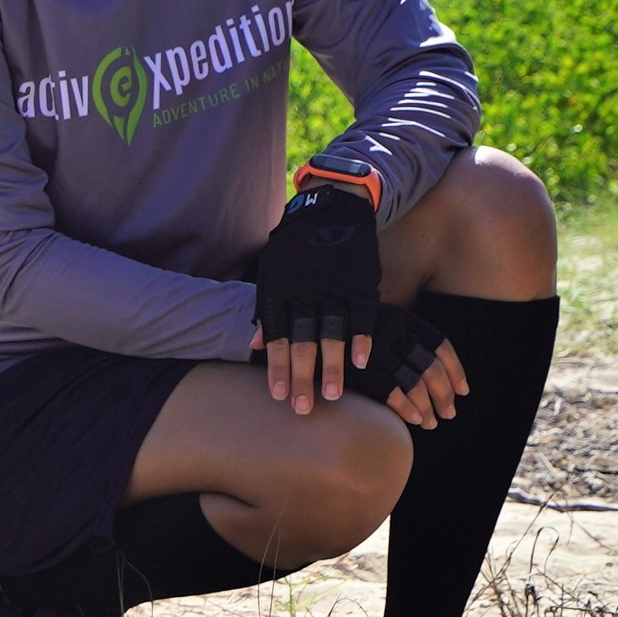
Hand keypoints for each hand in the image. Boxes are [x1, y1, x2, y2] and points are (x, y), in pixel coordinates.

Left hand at [253, 184, 382, 413]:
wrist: (332, 208)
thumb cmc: (295, 246)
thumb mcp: (270, 272)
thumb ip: (264, 309)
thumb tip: (255, 346)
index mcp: (279, 291)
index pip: (276, 338)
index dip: (276, 369)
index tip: (277, 396)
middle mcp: (304, 292)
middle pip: (302, 342)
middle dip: (301, 378)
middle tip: (302, 408)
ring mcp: (333, 287)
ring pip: (332, 334)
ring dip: (333, 367)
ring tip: (334, 396)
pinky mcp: (360, 282)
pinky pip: (362, 317)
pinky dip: (362, 340)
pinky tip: (362, 364)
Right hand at [340, 303, 464, 428]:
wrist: (301, 316)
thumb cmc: (335, 320)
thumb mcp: (367, 318)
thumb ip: (391, 334)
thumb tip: (417, 359)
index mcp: (400, 316)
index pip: (440, 344)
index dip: (456, 370)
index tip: (464, 390)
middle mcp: (394, 330)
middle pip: (432, 367)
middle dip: (445, 395)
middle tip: (449, 414)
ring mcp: (378, 348)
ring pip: (416, 383)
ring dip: (429, 407)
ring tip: (431, 423)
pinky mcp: (360, 367)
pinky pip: (393, 392)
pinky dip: (407, 409)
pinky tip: (414, 420)